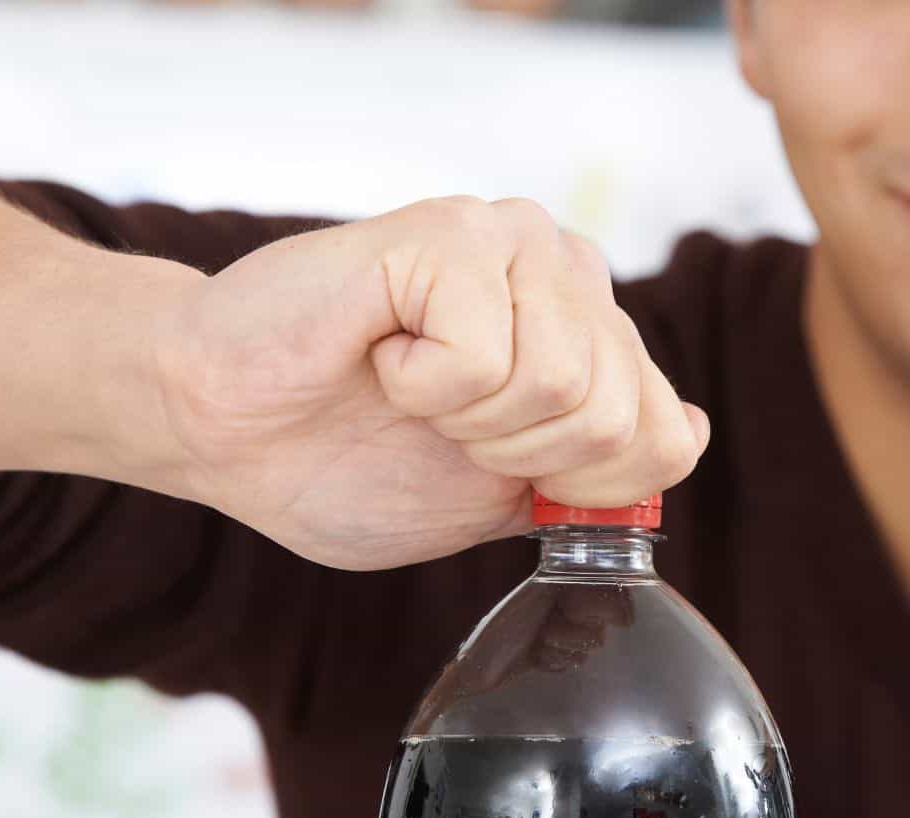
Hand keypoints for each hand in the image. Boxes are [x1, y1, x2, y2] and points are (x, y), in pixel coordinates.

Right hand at [152, 197, 708, 570]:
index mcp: (586, 333)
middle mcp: (566, 273)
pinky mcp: (453, 231)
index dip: (581, 486)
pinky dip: (417, 384)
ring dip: (463, 418)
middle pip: (617, 417)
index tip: (491, 464)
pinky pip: (484, 358)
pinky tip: (379, 349)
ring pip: (562, 387)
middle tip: (434, 419)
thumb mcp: (492, 494)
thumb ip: (590, 473)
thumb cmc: (337, 456)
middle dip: (512, 456)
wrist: (219, 426)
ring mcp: (515, 242)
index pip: (664, 434)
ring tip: (405, 380)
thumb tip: (689, 432)